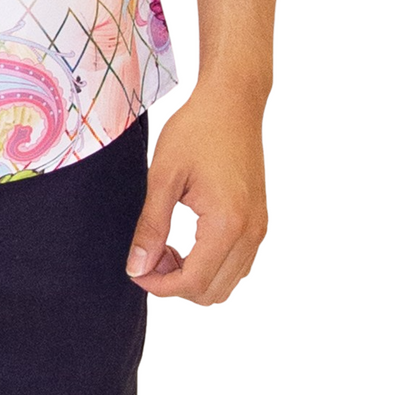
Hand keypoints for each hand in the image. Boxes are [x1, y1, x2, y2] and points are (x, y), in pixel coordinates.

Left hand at [125, 85, 268, 303]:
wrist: (232, 103)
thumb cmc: (196, 130)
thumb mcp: (163, 175)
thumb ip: (151, 225)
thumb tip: (137, 267)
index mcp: (227, 223)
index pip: (194, 282)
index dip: (159, 286)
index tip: (134, 269)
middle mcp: (251, 233)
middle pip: (212, 292)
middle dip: (175, 283)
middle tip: (148, 253)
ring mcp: (259, 229)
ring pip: (227, 283)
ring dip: (193, 277)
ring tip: (164, 245)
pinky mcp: (258, 221)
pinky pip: (237, 264)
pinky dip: (210, 265)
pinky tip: (186, 240)